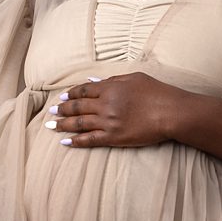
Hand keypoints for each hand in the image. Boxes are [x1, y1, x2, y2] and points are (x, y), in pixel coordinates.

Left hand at [44, 73, 183, 148]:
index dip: (71, 94)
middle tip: (51, 112)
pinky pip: (90, 140)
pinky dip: (76, 141)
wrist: (171, 113)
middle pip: (77, 106)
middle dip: (61, 109)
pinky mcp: (113, 137)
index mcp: (110, 88)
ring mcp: (108, 122)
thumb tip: (92, 82)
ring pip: (79, 123)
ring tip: (51, 126)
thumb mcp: (135, 78)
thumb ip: (112, 80)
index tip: (62, 97)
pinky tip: (65, 142)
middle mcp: (105, 104)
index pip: (83, 90)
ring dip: (63, 125)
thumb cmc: (157, 92)